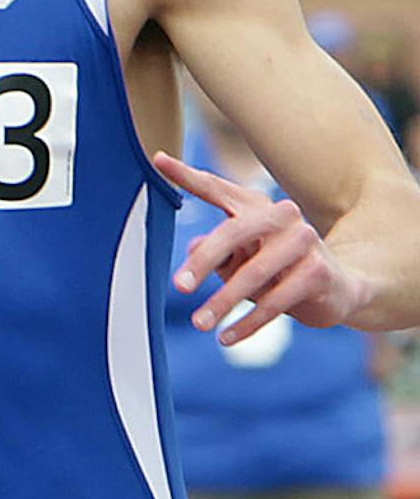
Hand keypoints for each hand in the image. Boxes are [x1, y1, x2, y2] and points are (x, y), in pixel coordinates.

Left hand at [158, 151, 362, 345]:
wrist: (341, 289)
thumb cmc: (278, 271)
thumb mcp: (240, 261)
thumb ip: (214, 253)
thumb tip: (191, 248)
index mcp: (257, 207)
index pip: (217, 188)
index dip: (188, 176)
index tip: (158, 160)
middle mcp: (282, 216)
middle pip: (234, 231)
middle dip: (203, 261)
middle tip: (178, 287)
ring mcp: (304, 241)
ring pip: (255, 272)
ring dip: (224, 301)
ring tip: (199, 324)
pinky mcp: (318, 272)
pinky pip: (276, 301)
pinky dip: (248, 323)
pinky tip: (226, 338)